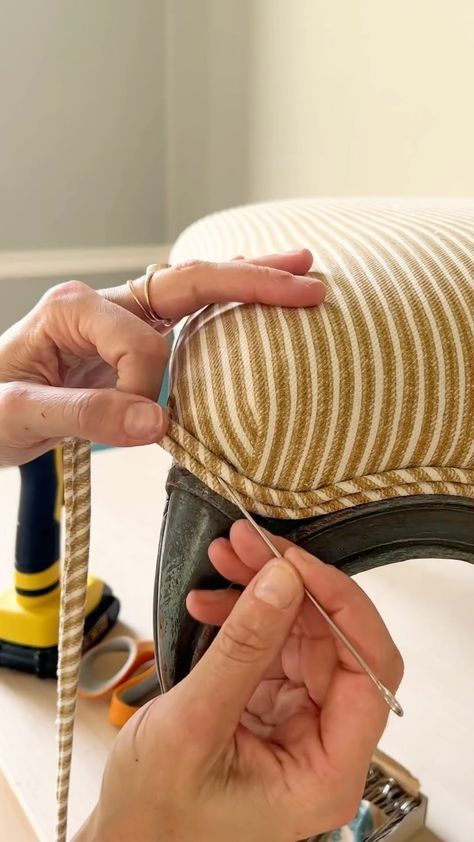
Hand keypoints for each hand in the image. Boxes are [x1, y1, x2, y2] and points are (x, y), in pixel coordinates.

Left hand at [0, 250, 323, 465]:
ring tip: (300, 274)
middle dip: (250, 282)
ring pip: (197, 291)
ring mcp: (121, 318)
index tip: (132, 429)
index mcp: (73, 310)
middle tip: (307, 283)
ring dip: (251, 282)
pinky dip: (228, 304)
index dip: (144, 391)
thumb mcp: (18, 414)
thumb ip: (85, 415)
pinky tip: (259, 292)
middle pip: (188, 283)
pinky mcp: (132, 341)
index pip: (140, 346)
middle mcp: (103, 305)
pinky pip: (188, 318)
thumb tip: (157, 423)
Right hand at [79, 523, 402, 841]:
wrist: (125, 837)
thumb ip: (243, 648)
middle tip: (247, 544)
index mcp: (328, 768)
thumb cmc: (158, 814)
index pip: (371, 671)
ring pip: (301, 634)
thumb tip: (283, 578)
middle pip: (334, 642)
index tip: (294, 564)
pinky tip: (208, 602)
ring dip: (263, 592)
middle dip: (290, 585)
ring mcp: (297, 721)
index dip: (341, 607)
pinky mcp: (270, 706)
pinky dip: (242, 616)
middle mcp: (323, 742)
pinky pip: (270, 645)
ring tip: (224, 559)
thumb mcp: (196, 723)